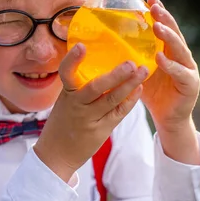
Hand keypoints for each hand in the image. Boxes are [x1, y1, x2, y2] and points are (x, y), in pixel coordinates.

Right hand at [34, 43, 147, 181]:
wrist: (56, 154)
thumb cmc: (63, 122)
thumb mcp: (65, 102)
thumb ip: (78, 86)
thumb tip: (99, 63)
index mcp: (66, 94)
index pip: (65, 73)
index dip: (72, 60)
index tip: (81, 46)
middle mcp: (76, 105)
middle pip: (96, 87)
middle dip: (114, 75)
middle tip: (130, 62)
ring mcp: (89, 118)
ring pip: (112, 99)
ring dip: (129, 84)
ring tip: (143, 71)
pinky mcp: (101, 130)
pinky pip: (118, 113)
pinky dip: (130, 100)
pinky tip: (139, 89)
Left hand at [143, 0, 199, 164]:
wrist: (168, 119)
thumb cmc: (152, 92)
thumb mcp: (140, 70)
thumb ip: (132, 55)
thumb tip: (107, 39)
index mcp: (169, 50)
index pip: (165, 27)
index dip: (160, 12)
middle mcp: (182, 56)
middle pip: (174, 33)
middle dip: (165, 18)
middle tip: (155, 6)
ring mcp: (189, 69)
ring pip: (180, 49)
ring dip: (168, 37)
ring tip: (157, 27)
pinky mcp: (190, 85)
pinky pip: (180, 73)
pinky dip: (170, 65)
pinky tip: (160, 57)